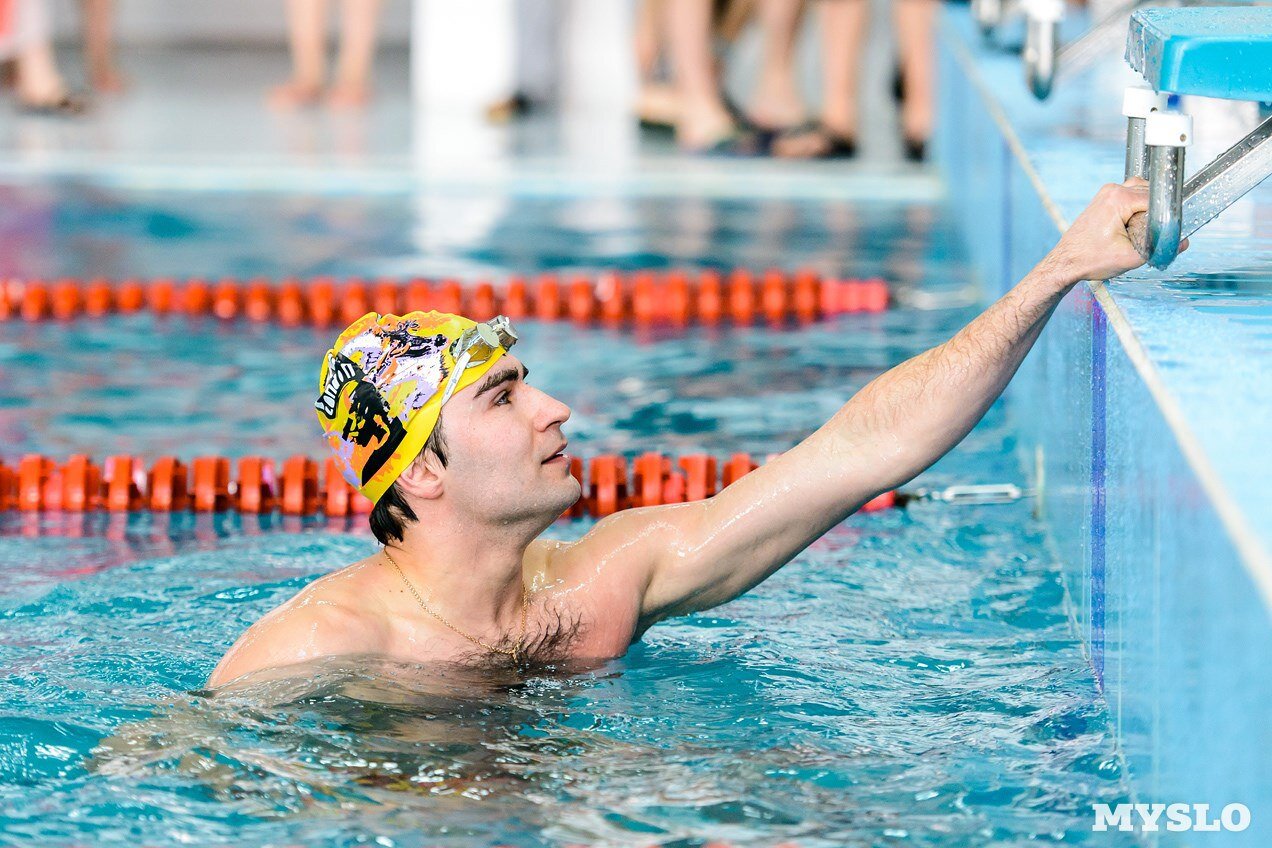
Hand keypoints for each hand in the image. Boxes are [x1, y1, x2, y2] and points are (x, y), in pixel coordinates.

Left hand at [1043, 179, 1187, 284]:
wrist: (1066, 263)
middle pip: (1151, 193)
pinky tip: (1132, 229)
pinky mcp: (1105, 199)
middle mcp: (1113, 190)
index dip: (1167, 214)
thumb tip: (1183, 242)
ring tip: (1140, 232)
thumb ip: (1161, 248)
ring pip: (1142, 194)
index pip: (1158, 198)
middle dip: (1156, 213)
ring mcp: (1107, 193)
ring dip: (1147, 211)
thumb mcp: (1131, 257)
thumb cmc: (1090, 260)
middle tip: (1152, 234)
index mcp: (1119, 198)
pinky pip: (1131, 198)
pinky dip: (1137, 210)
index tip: (1169, 228)